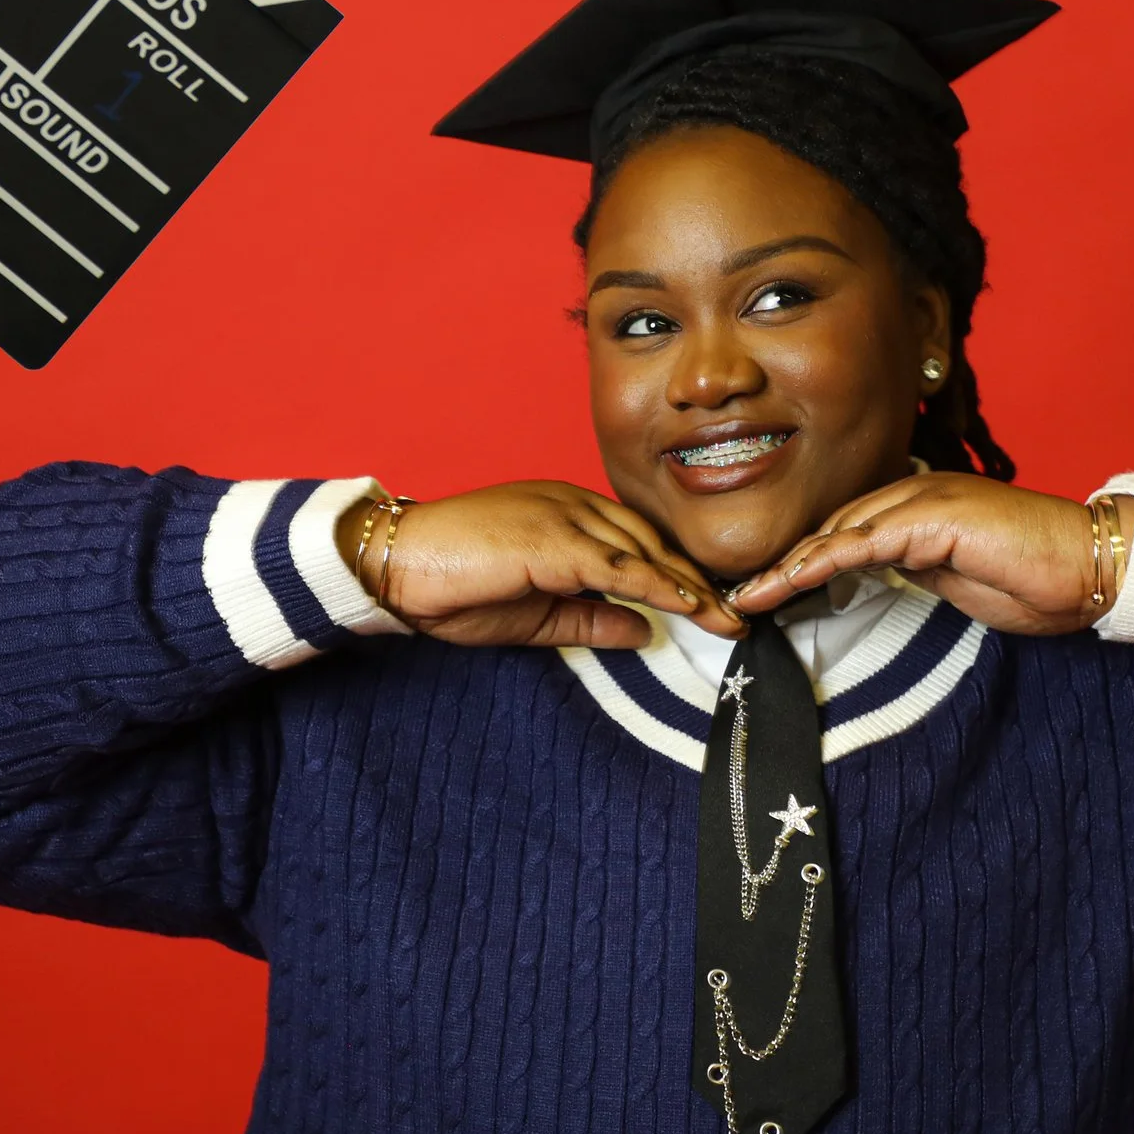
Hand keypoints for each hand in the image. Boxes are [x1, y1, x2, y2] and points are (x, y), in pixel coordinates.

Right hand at [338, 482, 744, 648]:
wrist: (393, 565)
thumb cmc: (452, 585)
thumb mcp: (536, 613)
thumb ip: (590, 615)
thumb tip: (644, 630)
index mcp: (566, 512)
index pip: (637, 542)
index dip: (679, 574)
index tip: (714, 607)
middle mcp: (572, 503)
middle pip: (652, 542)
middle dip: (699, 580)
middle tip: (740, 616)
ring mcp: (563, 516)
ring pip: (644, 551)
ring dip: (691, 587)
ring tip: (728, 619)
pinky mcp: (552, 539)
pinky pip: (618, 566)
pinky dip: (658, 586)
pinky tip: (689, 606)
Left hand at [726, 474, 1133, 636]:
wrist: (1092, 566)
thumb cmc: (1038, 578)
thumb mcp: (959, 579)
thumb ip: (917, 569)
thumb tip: (875, 577)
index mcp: (922, 505)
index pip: (849, 530)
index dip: (805, 560)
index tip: (768, 591)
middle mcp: (917, 492)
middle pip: (833, 526)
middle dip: (785, 562)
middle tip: (741, 597)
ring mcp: (924, 499)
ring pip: (839, 531)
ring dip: (789, 565)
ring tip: (748, 596)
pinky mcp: (934, 518)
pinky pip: (864, 542)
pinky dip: (821, 561)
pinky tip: (787, 580)